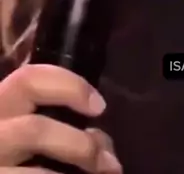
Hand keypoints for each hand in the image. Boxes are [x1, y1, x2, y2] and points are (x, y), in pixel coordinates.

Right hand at [0, 63, 120, 171]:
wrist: (2, 165)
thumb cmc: (11, 148)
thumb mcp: (24, 127)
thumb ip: (57, 124)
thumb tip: (103, 145)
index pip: (29, 79)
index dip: (70, 86)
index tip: (100, 107)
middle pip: (34, 131)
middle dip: (79, 146)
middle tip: (110, 163)